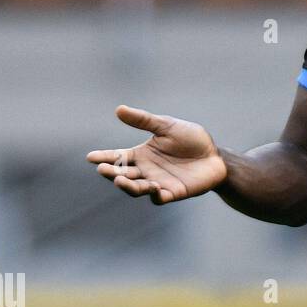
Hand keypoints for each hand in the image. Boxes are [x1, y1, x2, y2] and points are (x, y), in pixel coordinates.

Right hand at [87, 105, 227, 203]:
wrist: (215, 156)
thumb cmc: (191, 139)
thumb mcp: (167, 126)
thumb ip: (144, 120)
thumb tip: (118, 109)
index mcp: (141, 154)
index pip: (117, 157)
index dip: (104, 157)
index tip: (90, 157)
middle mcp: (145, 170)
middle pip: (123, 174)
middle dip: (112, 173)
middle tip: (103, 169)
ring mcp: (158, 183)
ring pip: (136, 188)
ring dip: (128, 185)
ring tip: (120, 180)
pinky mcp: (173, 192)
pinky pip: (159, 197)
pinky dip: (153, 194)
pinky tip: (152, 187)